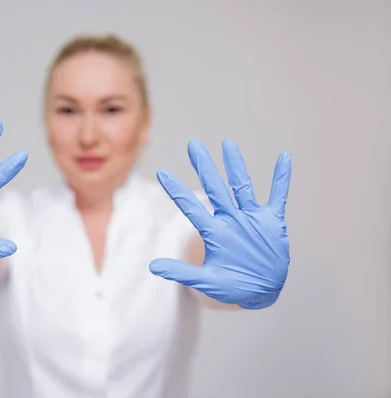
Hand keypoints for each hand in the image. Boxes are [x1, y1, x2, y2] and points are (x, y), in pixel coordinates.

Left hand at [150, 139, 290, 308]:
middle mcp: (230, 219)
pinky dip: (281, 179)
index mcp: (213, 232)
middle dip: (205, 167)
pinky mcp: (271, 221)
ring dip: (236, 166)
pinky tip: (283, 158)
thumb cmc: (232, 287)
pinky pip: (278, 196)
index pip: (190, 207)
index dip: (176, 191)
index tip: (162, 173)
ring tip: (227, 144)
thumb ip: (182, 273)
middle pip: (215, 188)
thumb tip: (153, 266)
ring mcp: (250, 218)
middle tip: (194, 145)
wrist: (262, 291)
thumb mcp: (206, 282)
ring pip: (242, 186)